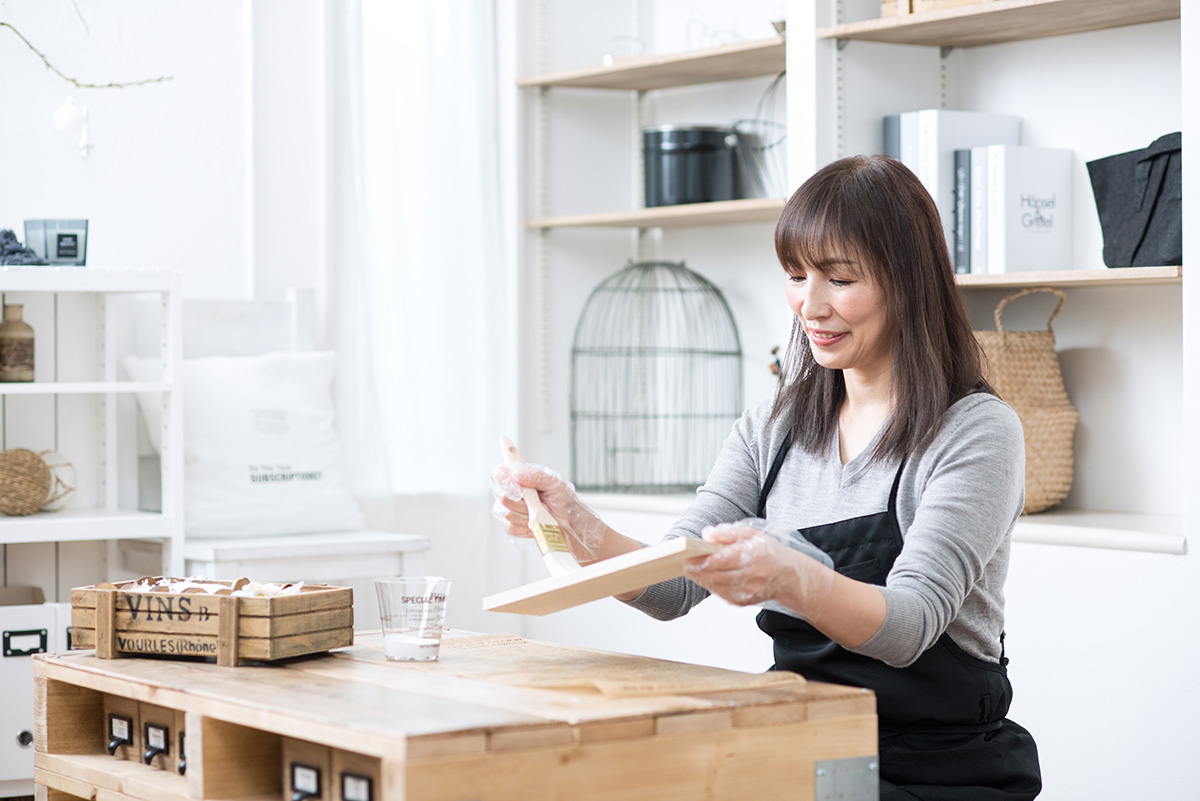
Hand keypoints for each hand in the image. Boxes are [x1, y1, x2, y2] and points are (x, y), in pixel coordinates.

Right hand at [490, 462, 607, 561]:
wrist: (573, 528)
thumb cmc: (567, 504)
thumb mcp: (556, 485)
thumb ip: (536, 476)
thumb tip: (517, 471)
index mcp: (524, 480)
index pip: (502, 473)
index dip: (501, 475)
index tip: (511, 479)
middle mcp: (516, 494)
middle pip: (501, 493)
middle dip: (518, 499)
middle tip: (533, 501)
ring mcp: (514, 511)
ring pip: (505, 512)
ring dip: (524, 514)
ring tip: (540, 514)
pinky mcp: (516, 527)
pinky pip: (510, 527)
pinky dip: (523, 528)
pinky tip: (535, 525)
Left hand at [683, 520, 834, 621]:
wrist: (787, 576)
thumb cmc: (768, 552)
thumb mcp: (752, 534)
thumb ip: (729, 533)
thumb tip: (707, 534)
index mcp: (756, 555)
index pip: (725, 559)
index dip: (705, 559)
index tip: (689, 556)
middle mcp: (754, 575)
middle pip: (719, 574)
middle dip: (699, 569)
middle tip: (685, 563)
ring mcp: (749, 591)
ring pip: (718, 586)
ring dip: (702, 578)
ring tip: (691, 570)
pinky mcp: (744, 601)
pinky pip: (722, 594)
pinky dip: (711, 585)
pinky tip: (705, 578)